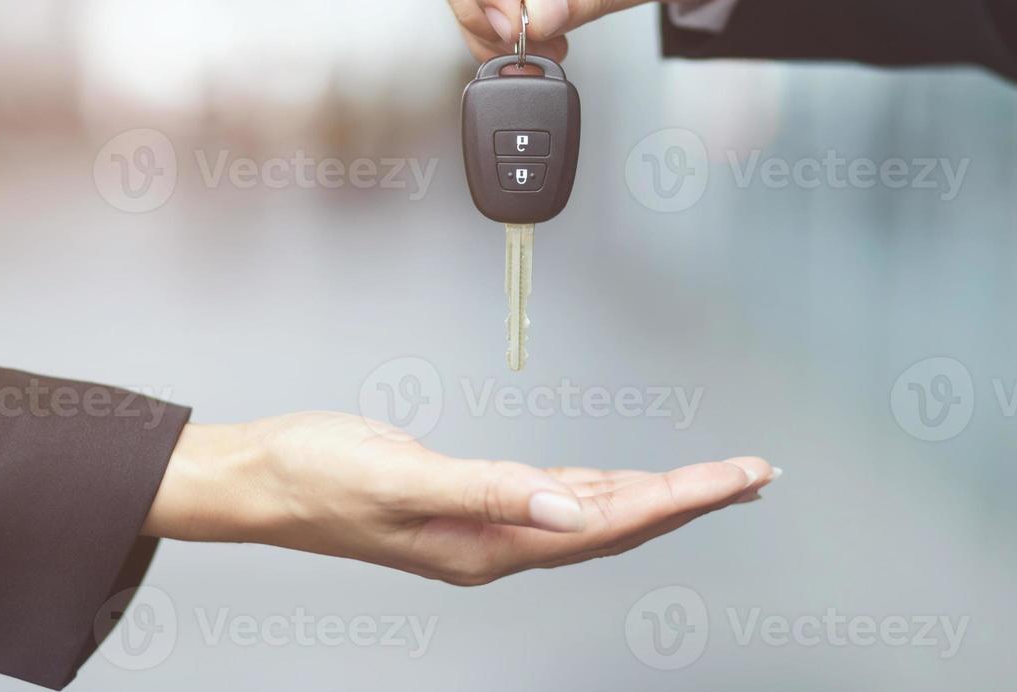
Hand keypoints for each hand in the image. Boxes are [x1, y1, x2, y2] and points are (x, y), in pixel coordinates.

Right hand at [142, 412, 776, 585]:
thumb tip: (572, 512)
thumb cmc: (316, 478)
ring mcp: (484, 524)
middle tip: (755, 474)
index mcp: (489, 544)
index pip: (611, 524)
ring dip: (655, 495)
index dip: (682, 499)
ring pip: (592, 511)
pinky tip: (618, 483)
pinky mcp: (468, 498)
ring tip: (712, 480)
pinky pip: (555, 496)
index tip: (740, 478)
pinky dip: (601, 486)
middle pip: (617, 521)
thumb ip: (489, 492)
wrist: (261, 479)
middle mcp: (497, 541)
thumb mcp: (401, 480)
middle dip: (691, 498)